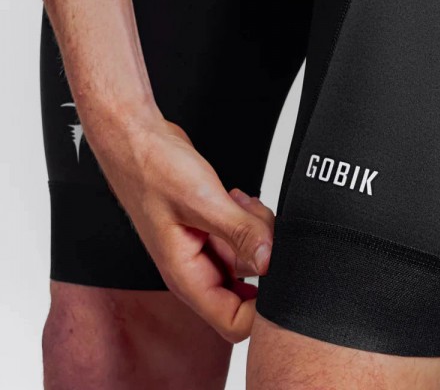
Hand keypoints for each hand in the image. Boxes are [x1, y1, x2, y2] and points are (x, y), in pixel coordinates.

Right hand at [86, 112, 274, 342]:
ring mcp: (204, 247)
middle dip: (263, 257)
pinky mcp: (211, 228)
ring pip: (249, 257)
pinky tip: (238, 200)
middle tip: (257, 225)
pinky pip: (243, 235)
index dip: (261, 309)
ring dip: (257, 232)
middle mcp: (195, 268)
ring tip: (242, 204)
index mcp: (186, 276)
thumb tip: (270, 262)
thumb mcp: (201, 201)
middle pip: (248, 288)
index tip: (275, 271)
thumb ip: (239, 233)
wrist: (139, 141)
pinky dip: (250, 219)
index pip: (233, 323)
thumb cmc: (152, 170)